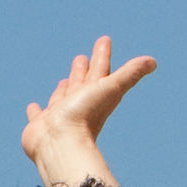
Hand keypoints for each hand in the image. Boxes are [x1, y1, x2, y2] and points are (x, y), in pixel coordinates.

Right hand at [20, 35, 155, 186]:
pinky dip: (35, 111)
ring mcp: (59, 115)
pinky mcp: (41, 125)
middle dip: (82, 70)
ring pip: (62, 98)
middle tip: (83, 57)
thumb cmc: (85, 117)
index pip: (101, 71)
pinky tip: (33, 107)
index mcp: (95, 95)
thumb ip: (130, 74)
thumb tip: (153, 61)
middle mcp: (78, 105)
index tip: (104, 40)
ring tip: (64, 81)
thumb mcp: (110, 89)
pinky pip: (38, 115)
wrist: (61, 145)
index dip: (103, 56)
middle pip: (82, 83)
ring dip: (63, 89)